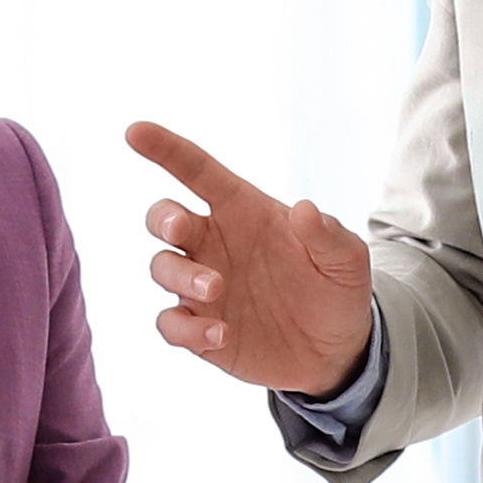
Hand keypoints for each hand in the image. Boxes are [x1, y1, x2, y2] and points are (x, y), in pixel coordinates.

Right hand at [127, 120, 373, 396]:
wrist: (338, 350)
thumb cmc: (336, 290)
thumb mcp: (347, 260)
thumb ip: (328, 235)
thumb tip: (305, 210)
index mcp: (243, 212)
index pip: (198, 172)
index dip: (166, 150)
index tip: (136, 132)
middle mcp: (214, 244)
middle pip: (164, 217)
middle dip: (163, 217)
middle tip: (181, 229)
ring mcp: (202, 288)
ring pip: (162, 267)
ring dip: (179, 275)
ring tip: (215, 290)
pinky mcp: (200, 331)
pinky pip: (171, 325)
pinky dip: (186, 330)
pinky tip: (219, 334)